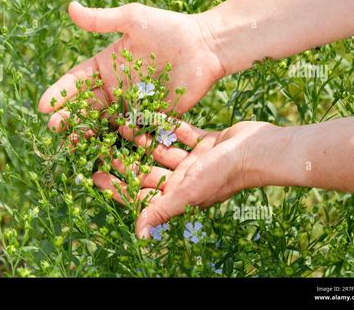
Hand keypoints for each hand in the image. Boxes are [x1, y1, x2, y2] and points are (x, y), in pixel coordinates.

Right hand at [38, 1, 224, 130]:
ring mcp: (133, 105)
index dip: (59, 93)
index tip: (43, 106)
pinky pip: (133, 130)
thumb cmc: (169, 29)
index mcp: (106, 66)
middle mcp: (115, 88)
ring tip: (75, 141)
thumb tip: (69, 7)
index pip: (77, 81)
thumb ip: (102, 20)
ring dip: (89, 132)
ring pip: (106, 122)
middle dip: (69, 117)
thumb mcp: (132, 20)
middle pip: (87, 106)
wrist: (205, 46)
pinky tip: (107, 146)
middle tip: (54, 129)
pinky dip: (120, 138)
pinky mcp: (152, 117)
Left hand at [92, 120, 280, 237]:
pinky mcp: (206, 143)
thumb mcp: (187, 192)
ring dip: (144, 140)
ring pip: (163, 150)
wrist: (258, 150)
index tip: (95, 177)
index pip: (141, 194)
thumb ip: (161, 211)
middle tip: (103, 150)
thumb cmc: (223, 173)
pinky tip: (153, 116)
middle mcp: (185, 180)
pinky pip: (182, 134)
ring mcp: (196, 161)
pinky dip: (170, 127)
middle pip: (149, 171)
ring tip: (122, 125)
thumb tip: (139, 236)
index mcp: (179, 195)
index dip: (118, 187)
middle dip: (127, 161)